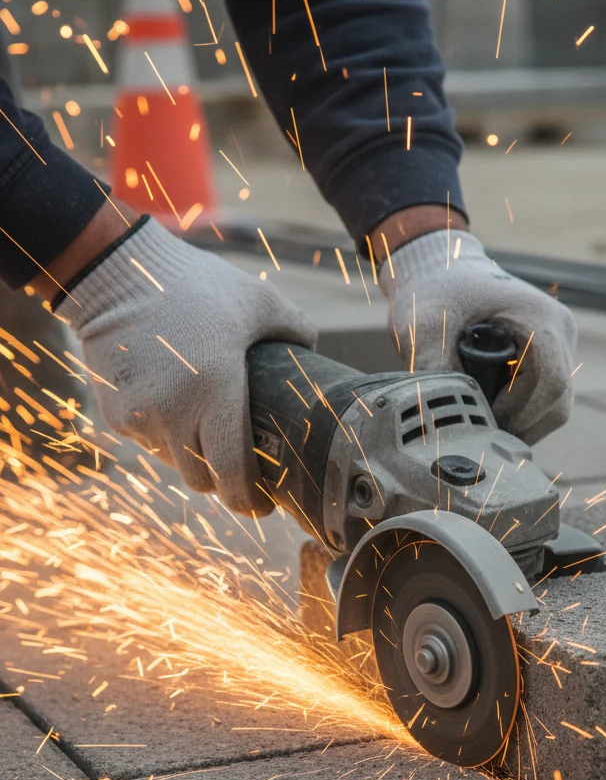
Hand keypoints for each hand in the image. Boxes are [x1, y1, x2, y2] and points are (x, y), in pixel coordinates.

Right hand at [55, 216, 316, 514]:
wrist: (115, 273)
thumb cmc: (194, 284)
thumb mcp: (257, 300)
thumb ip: (296, 330)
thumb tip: (316, 354)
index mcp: (216, 392)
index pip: (233, 473)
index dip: (249, 500)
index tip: (264, 506)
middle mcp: (175, 413)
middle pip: (203, 479)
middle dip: (224, 481)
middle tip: (241, 470)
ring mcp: (141, 418)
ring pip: (174, 462)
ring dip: (192, 456)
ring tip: (206, 428)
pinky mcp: (116, 414)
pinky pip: (148, 441)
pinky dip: (164, 434)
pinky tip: (172, 401)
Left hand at [378, 228, 576, 442]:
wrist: (442, 266)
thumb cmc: (435, 289)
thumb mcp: (423, 326)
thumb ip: (431, 368)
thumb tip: (436, 415)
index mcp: (540, 317)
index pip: (551, 383)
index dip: (520, 413)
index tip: (484, 422)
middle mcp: (560, 329)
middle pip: (560, 399)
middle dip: (524, 424)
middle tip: (484, 433)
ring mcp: (560, 340)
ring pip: (559, 402)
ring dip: (526, 421)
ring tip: (487, 423)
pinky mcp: (551, 351)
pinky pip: (549, 394)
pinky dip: (525, 411)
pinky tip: (494, 411)